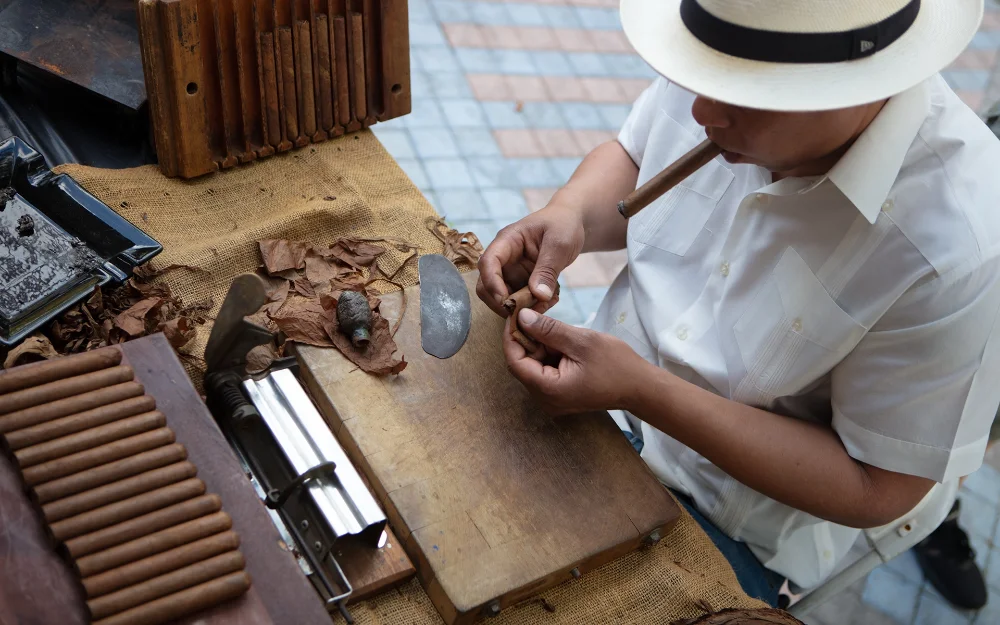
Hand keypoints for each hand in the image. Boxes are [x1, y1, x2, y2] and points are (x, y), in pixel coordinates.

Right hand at [476, 205, 584, 316]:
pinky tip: (551, 300)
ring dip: (520, 307)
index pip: (488, 262)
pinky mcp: (521, 281)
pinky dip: (531, 306)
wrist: (571, 223)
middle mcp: (504, 258)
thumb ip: (548, 269)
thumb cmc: (563, 225)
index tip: (506, 301)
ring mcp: (512, 271)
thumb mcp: (560, 244)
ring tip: (545, 304)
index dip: (492, 283)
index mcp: (507, 241)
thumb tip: (538, 295)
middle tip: (526, 312)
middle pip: (486, 284)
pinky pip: (519, 300)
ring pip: (502, 297)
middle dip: (502, 302)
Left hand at [504, 308, 650, 415]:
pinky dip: (548, 353)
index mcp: (549, 390)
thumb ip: (549, 330)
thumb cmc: (616, 365)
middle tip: (532, 311)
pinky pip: (545, 371)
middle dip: (526, 337)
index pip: (514, 361)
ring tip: (550, 323)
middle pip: (522, 364)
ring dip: (538, 344)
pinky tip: (559, 338)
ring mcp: (552, 399)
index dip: (511, 336)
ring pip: (533, 365)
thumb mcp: (582, 341)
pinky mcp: (560, 394)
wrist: (640, 387)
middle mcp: (545, 400)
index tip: (515, 312)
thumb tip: (522, 317)